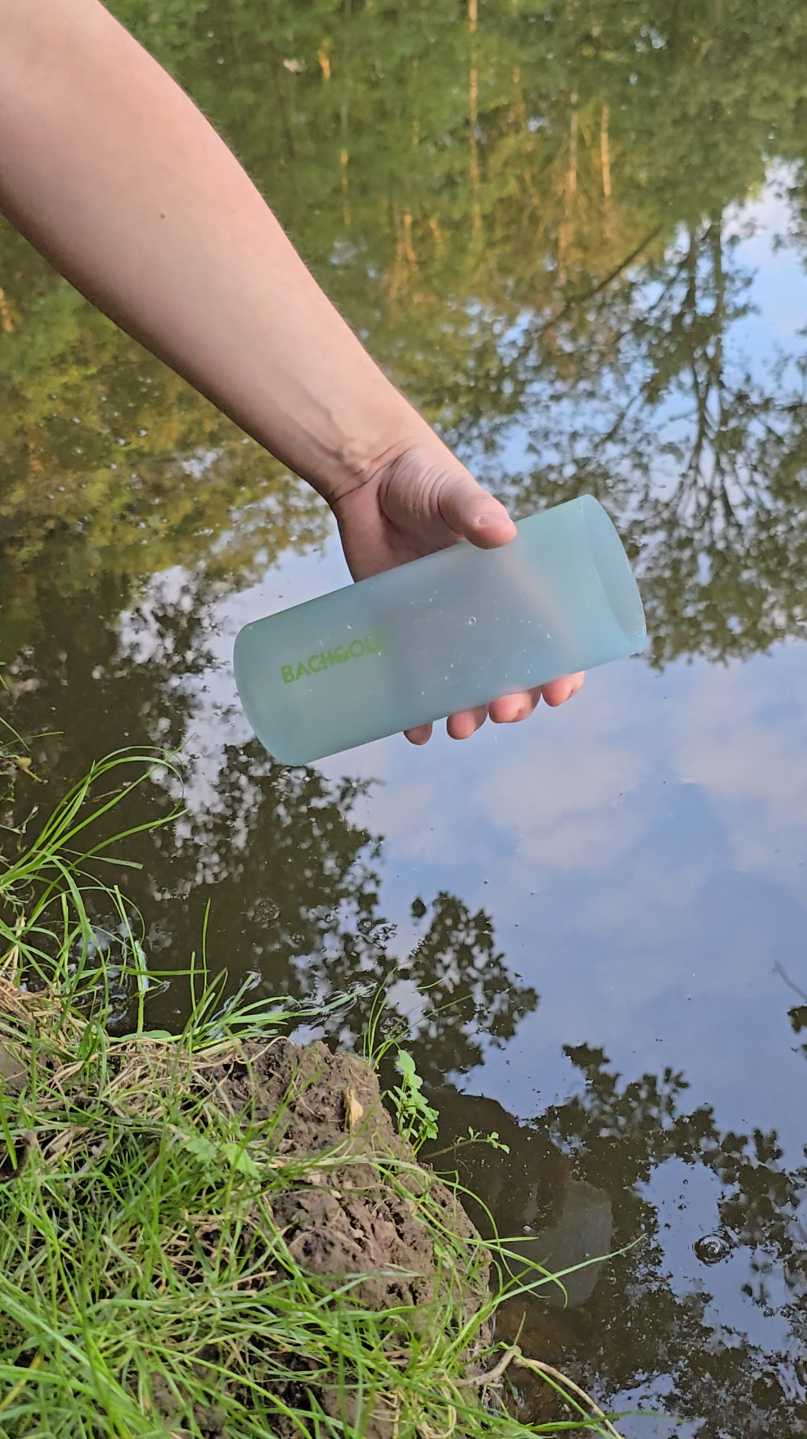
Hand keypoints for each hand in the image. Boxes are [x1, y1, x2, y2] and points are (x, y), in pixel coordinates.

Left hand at [330, 441, 584, 744]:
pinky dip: (414, 709)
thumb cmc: (421, 476)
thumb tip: (502, 531)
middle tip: (503, 712)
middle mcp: (480, 610)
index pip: (549, 634)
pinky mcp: (401, 629)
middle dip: (514, 699)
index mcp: (509, 581)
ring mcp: (440, 624)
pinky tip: (414, 731)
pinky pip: (414, 679)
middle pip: (510, 670)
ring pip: (464, 683)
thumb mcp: (452, 491)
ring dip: (468, 712)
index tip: (559, 691)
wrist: (365, 474)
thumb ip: (473, 509)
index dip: (561, 667)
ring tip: (459, 729)